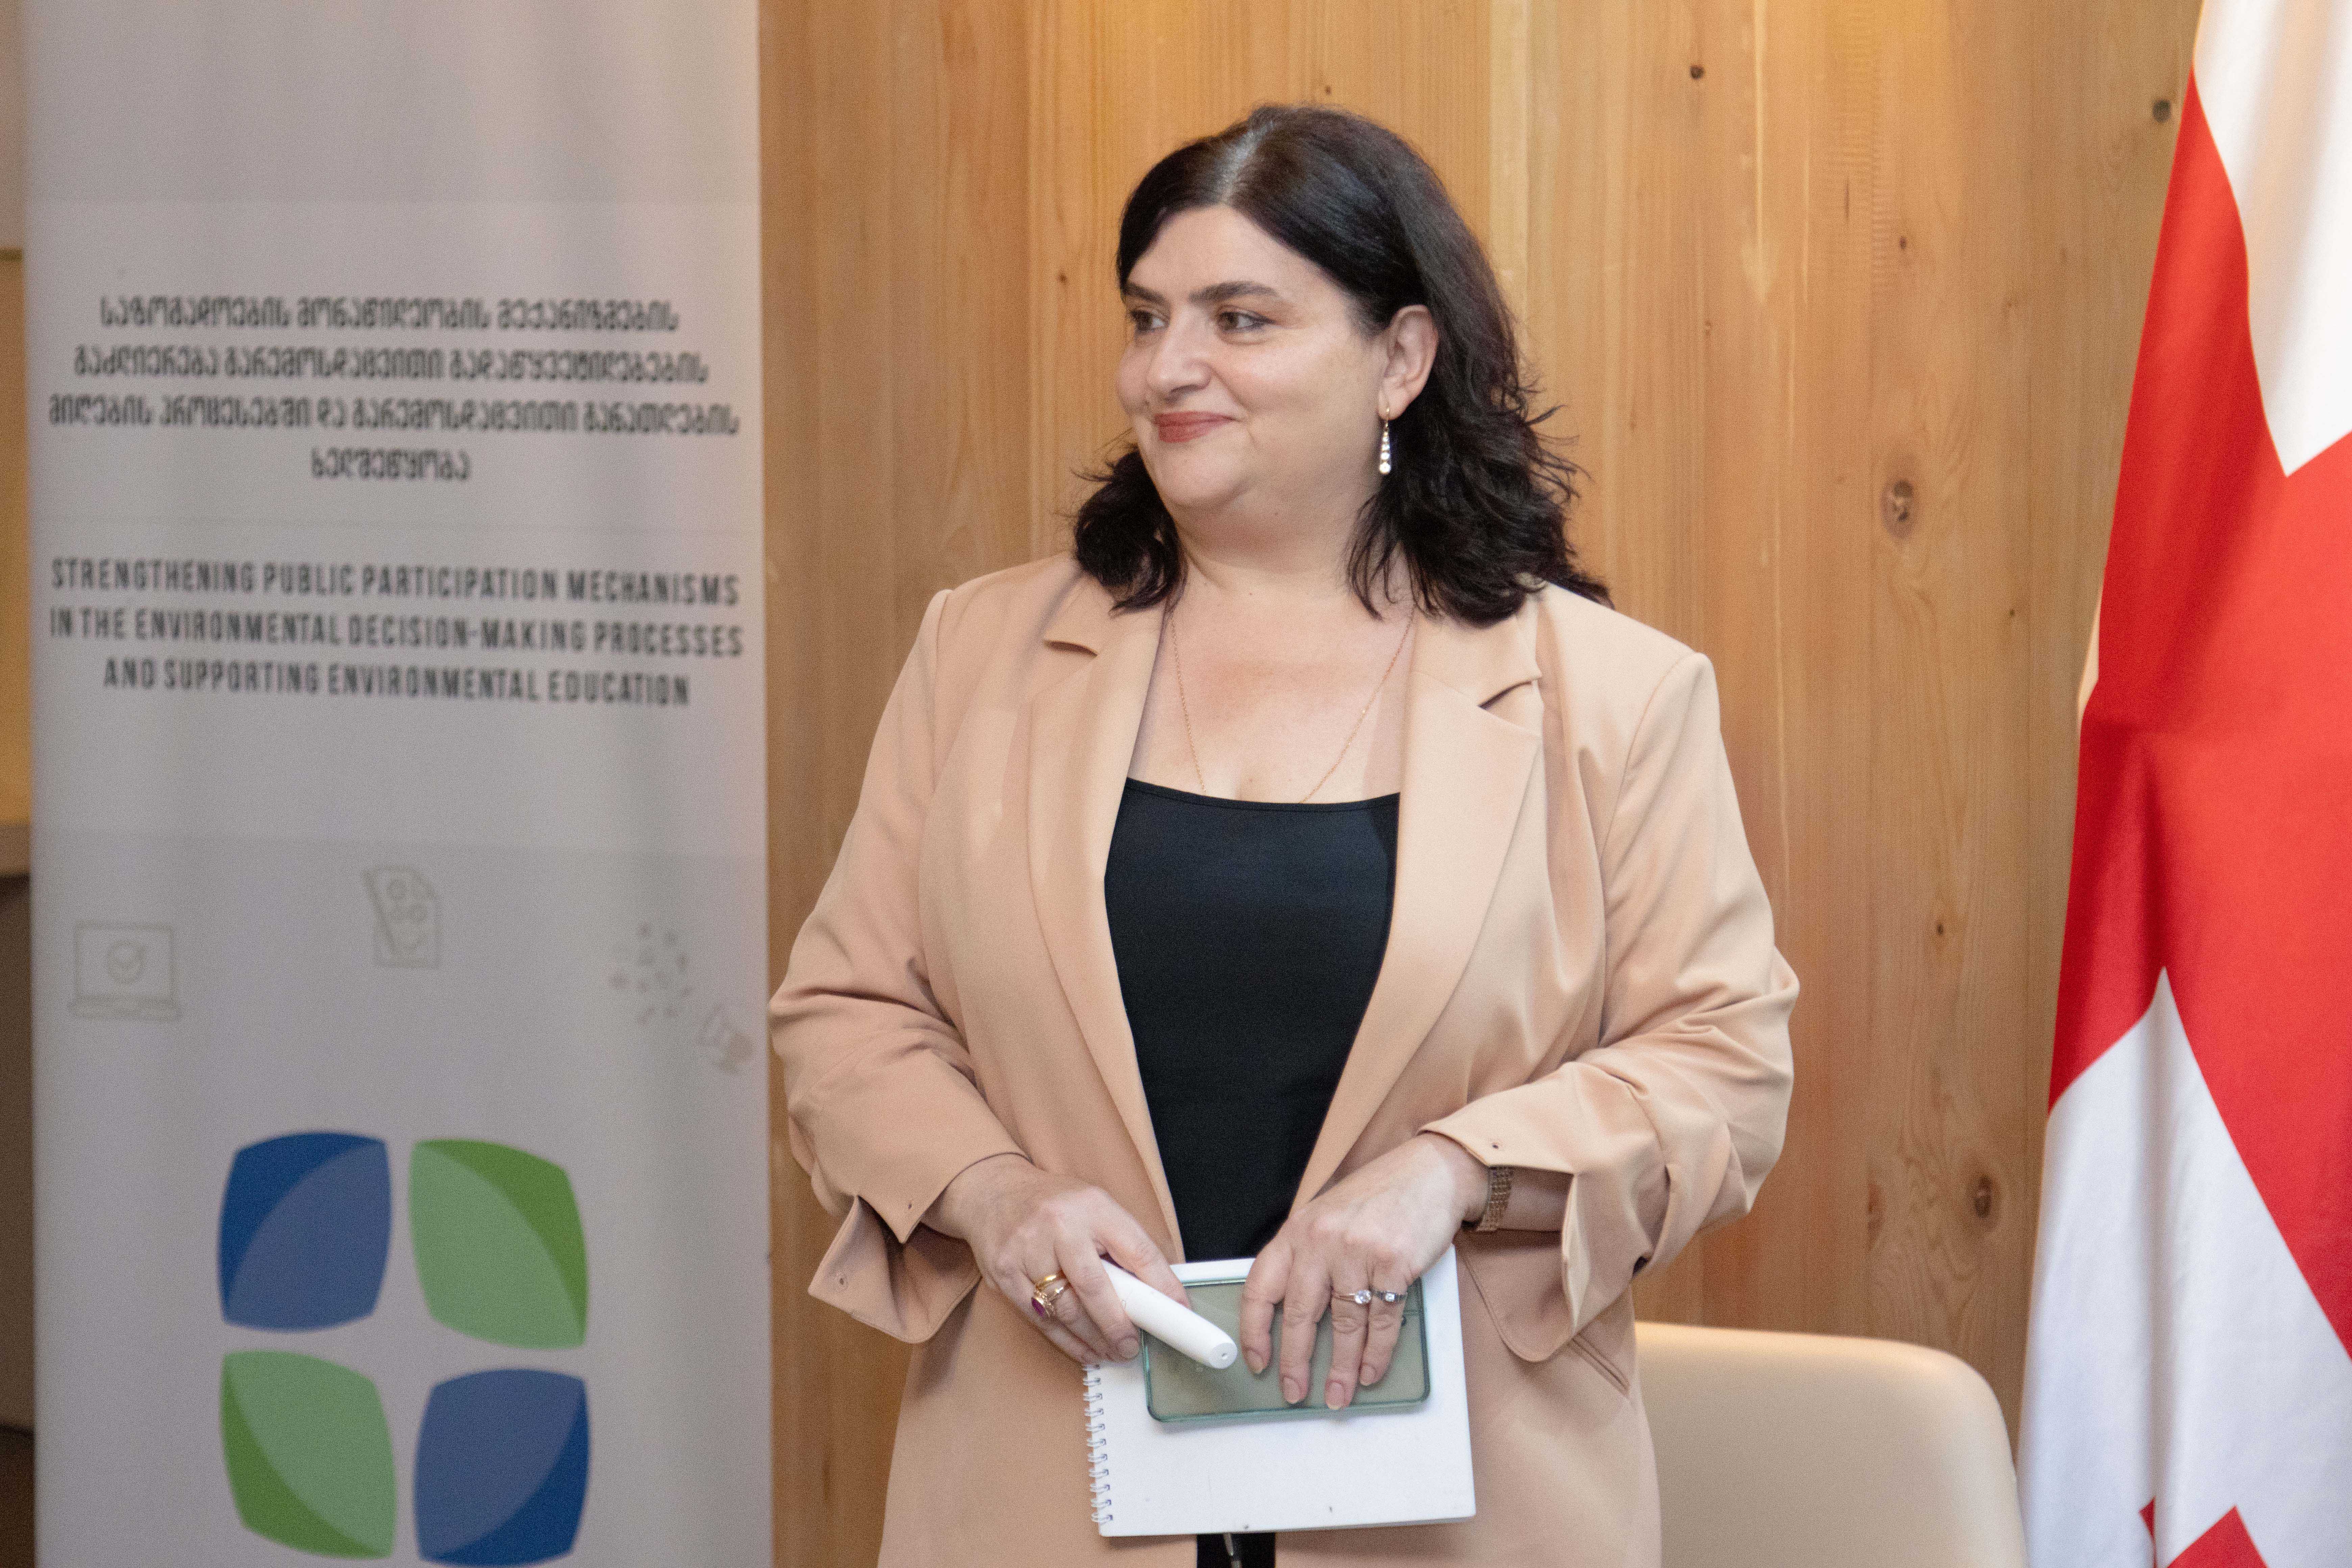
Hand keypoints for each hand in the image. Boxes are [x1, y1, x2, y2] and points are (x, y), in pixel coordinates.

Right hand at [925, 1153, 1188, 1365]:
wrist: (992, 1190)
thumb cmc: (1055, 1204)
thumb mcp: (1096, 1207)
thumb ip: (1122, 1244)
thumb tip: (1157, 1290)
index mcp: (1093, 1207)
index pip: (1138, 1251)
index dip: (1163, 1287)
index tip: (1180, 1313)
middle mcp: (1060, 1226)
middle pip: (1095, 1288)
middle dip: (1118, 1326)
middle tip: (1133, 1347)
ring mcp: (1027, 1249)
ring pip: (1065, 1309)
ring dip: (1093, 1339)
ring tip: (1112, 1351)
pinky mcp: (1004, 1272)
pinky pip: (1040, 1317)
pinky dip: (1066, 1340)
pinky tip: (1084, 1349)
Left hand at [1238, 1133, 1485, 1409]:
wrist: (1429, 1173)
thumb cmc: (1378, 1197)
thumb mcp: (1326, 1217)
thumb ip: (1307, 1256)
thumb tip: (1291, 1314)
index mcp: (1297, 1231)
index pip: (1260, 1287)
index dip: (1253, 1330)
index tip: (1257, 1361)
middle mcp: (1321, 1241)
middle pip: (1298, 1314)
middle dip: (1295, 1362)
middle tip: (1294, 1392)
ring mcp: (1358, 1253)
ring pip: (1343, 1325)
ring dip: (1341, 1368)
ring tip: (1338, 1394)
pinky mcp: (1394, 1264)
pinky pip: (1381, 1320)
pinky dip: (1376, 1353)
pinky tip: (1370, 1372)